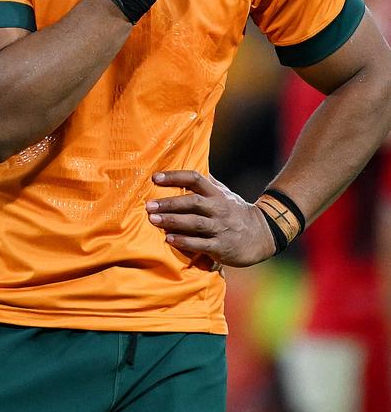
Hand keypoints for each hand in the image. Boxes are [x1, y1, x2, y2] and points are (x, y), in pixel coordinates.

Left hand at [145, 170, 275, 266]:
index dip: (175, 176)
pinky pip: (201, 244)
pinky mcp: (222, 247)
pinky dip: (185, 242)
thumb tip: (186, 164)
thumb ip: (206, 183)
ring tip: (153, 220)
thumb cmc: (236, 211)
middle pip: (192, 202)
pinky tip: (169, 239)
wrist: (263, 234)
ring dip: (173, 221)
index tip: (155, 177)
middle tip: (148, 205)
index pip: (196, 179)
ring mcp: (221, 228)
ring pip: (195, 223)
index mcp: (217, 194)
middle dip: (170, 203)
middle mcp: (219, 209)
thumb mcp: (224, 193)